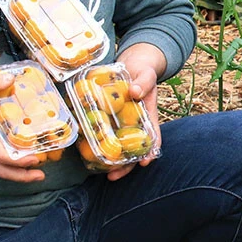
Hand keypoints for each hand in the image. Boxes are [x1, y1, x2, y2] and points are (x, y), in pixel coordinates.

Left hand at [107, 44, 165, 180]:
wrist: (133, 65)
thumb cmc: (142, 71)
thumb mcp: (146, 74)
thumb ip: (143, 82)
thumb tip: (135, 91)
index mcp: (148, 117)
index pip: (153, 138)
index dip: (150, 152)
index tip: (145, 163)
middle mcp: (136, 125)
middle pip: (133, 150)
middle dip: (125, 166)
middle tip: (112, 177)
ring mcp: (122, 124)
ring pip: (118, 147)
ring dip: (111, 162)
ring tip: (100, 173)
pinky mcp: (109, 120)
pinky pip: (104, 134)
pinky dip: (98, 145)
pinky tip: (87, 154)